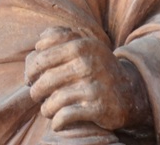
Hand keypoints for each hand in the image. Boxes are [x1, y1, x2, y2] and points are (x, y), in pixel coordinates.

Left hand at [25, 27, 150, 132]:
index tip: (31, 77)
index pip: (41, 56)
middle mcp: (87, 63)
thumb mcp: (85, 45)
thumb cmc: (97, 67)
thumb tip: (39, 43)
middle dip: (36, 91)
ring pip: (53, 101)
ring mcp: (93, 86)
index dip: (30, 69)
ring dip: (46, 109)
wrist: (129, 90)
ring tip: (48, 109)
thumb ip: (61, 37)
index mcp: (80, 45)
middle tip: (38, 95)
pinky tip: (58, 122)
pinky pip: (65, 116)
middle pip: (44, 80)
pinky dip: (57, 122)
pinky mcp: (98, 107)